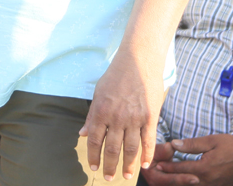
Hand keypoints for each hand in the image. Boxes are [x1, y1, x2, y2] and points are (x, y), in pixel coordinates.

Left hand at [80, 50, 164, 181]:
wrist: (138, 59)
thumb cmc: (116, 75)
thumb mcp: (98, 92)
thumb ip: (91, 115)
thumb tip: (83, 134)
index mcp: (101, 111)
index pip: (95, 141)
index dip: (93, 156)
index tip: (94, 167)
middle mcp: (117, 117)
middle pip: (112, 149)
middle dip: (109, 166)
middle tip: (109, 178)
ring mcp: (135, 118)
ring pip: (131, 149)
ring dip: (128, 165)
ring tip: (127, 176)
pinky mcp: (150, 116)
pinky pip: (149, 140)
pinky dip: (147, 154)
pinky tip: (144, 164)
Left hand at [145, 134, 232, 185]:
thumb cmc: (231, 146)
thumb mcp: (211, 141)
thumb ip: (192, 144)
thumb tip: (174, 144)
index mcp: (204, 168)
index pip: (181, 168)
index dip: (168, 166)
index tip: (157, 164)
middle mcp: (207, 181)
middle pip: (183, 182)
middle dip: (170, 178)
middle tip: (158, 174)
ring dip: (179, 183)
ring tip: (168, 179)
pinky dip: (190, 185)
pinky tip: (185, 181)